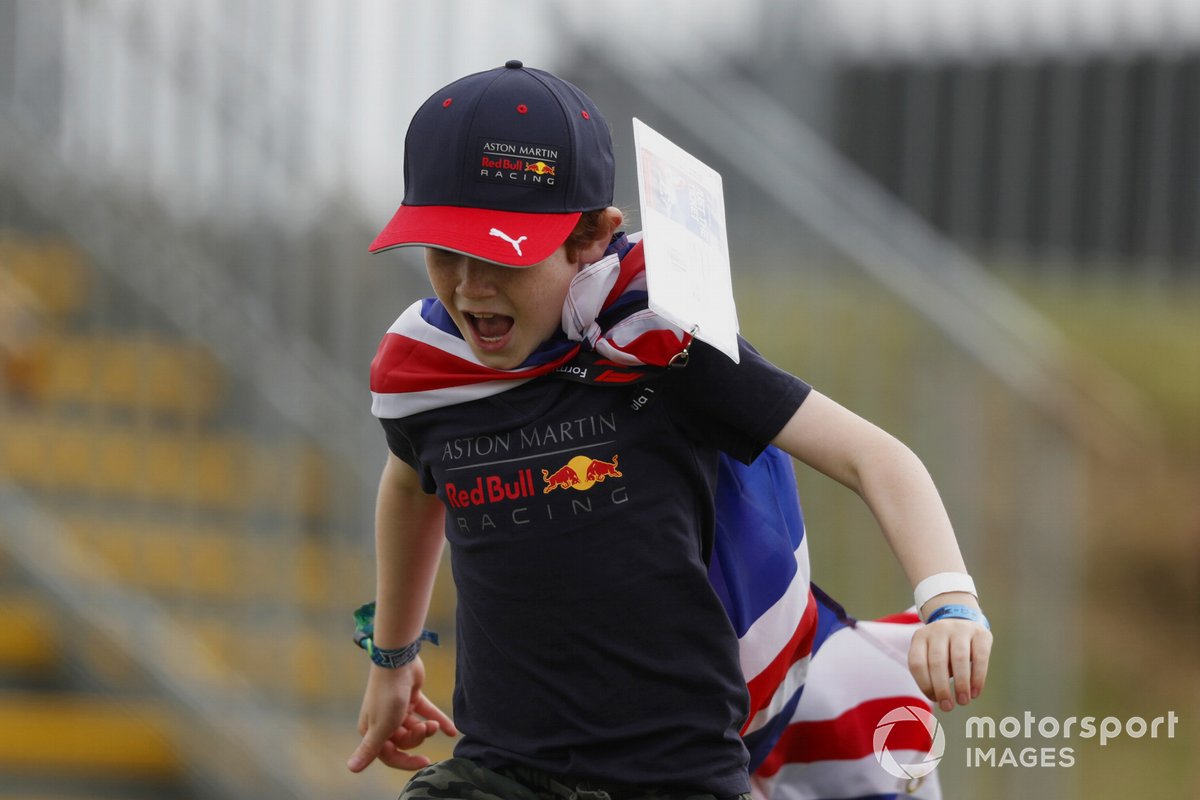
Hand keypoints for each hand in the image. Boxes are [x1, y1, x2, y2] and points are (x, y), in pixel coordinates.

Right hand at [347, 656, 457, 772]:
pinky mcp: (412, 697)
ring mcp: (398, 709)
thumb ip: (370, 749)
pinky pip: (426, 713)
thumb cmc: (387, 696)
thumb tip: (350, 769)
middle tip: (426, 729)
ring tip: (435, 724)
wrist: (397, 661)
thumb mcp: (380, 727)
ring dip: (427, 728)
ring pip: (416, 728)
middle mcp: (383, 721)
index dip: (406, 761)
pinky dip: (439, 720)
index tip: (425, 762)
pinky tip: (452, 731)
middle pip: (405, 741)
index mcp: (371, 731)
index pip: (389, 755)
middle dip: (418, 737)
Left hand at [908, 602, 992, 711]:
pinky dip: (978, 678)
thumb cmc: (943, 649)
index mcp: (920, 637)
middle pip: (937, 662)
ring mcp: (959, 628)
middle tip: (948, 707)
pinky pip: (980, 657)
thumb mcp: (930, 655)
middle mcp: (938, 630)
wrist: (962, 620)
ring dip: (961, 684)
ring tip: (963, 701)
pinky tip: (975, 692)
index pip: (917, 663)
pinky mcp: (980, 633)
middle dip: (942, 688)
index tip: (934, 700)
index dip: (924, 685)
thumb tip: (938, 700)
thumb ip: (930, 673)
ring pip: (959, 658)